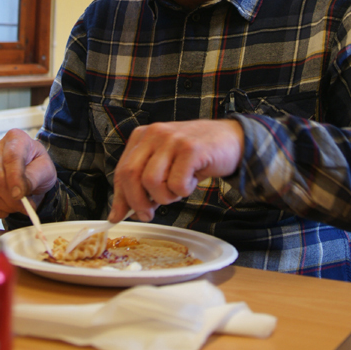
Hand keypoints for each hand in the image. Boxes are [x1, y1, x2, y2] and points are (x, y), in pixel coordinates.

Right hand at [0, 128, 57, 219]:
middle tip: (27, 206)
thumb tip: (19, 193)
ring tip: (19, 206)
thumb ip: (34, 178)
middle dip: (12, 198)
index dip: (15, 178)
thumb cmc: (38, 167)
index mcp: (14, 139)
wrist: (31, 172)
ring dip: (5, 206)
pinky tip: (7, 209)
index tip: (20, 195)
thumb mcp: (45, 169)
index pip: (11, 158)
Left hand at [110, 119, 243, 221]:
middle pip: (130, 175)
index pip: (121, 170)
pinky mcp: (191, 149)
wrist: (232, 139)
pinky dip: (183, 191)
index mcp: (142, 136)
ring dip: (165, 196)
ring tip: (178, 189)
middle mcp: (154, 134)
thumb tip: (118, 213)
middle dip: (138, 202)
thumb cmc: (195, 155)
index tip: (119, 216)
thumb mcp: (164, 164)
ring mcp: (173, 140)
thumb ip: (142, 183)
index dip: (120, 197)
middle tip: (149, 213)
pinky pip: (176, 183)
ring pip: (151, 181)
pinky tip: (191, 181)